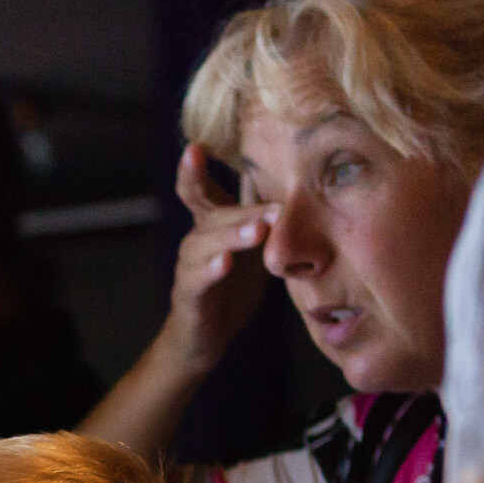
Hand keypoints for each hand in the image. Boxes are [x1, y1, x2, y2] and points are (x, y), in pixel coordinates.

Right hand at [162, 143, 275, 370]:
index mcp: (210, 223)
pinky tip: (226, 263)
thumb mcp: (250, 244)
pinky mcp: (190, 294)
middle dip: (243, 209)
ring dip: (234, 234)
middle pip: (212, 213)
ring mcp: (190, 265)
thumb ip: (263, 214)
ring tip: (258, 232)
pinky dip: (213, 269)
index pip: (198, 189)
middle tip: (276, 208)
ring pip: (209, 243)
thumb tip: (293, 179)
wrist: (203, 337)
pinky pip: (200, 277)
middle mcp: (196, 238)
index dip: (193, 168)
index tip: (197, 146)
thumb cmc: (230, 286)